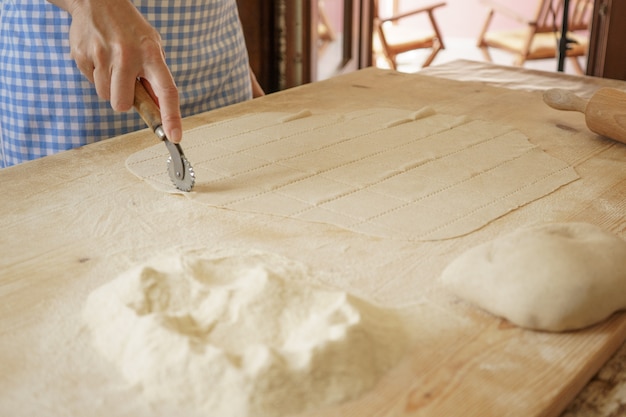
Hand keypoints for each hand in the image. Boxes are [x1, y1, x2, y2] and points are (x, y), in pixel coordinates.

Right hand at [49, 0, 182, 141]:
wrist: (98, 1)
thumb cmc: (131, 31)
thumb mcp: (153, 48)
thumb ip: (156, 79)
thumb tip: (160, 110)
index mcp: (152, 54)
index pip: (167, 91)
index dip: (171, 117)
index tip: (175, 137)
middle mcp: (128, 56)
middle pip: (123, 104)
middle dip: (123, 100)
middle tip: (125, 83)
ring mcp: (103, 55)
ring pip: (105, 96)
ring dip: (109, 86)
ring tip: (112, 63)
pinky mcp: (82, 55)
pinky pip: (91, 83)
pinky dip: (96, 75)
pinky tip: (100, 57)